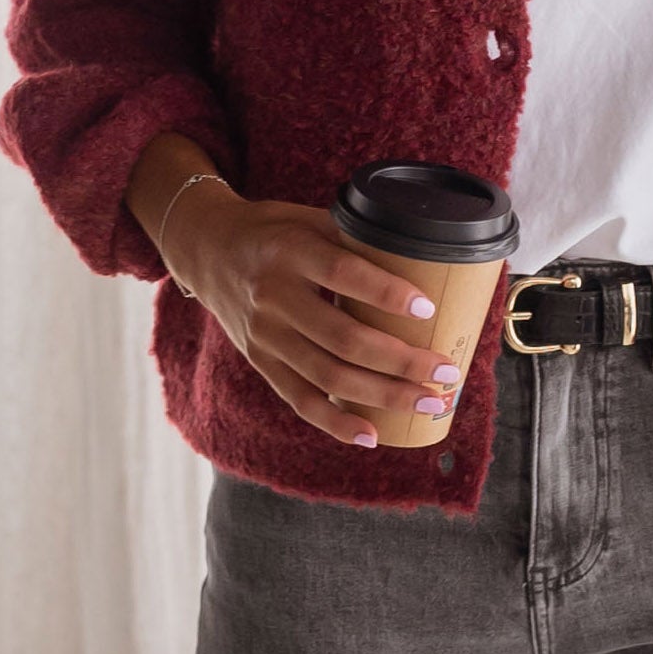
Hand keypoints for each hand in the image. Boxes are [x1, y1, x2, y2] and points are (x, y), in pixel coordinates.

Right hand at [163, 179, 467, 447]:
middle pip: (343, 338)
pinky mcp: (260, 361)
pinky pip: (299, 399)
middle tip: (446, 370)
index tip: (429, 308)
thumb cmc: (273, 231)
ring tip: (429, 401)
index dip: (386, 293)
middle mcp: (273, 296)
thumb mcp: (307, 218)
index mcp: (289, 252)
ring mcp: (264, 335)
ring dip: (383, 395)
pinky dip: (335, 423)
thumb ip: (354, 238)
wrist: (206, 251)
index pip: (343, 274)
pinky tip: (371, 435)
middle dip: (401, 361)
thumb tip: (422, 259)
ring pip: (328, 375)